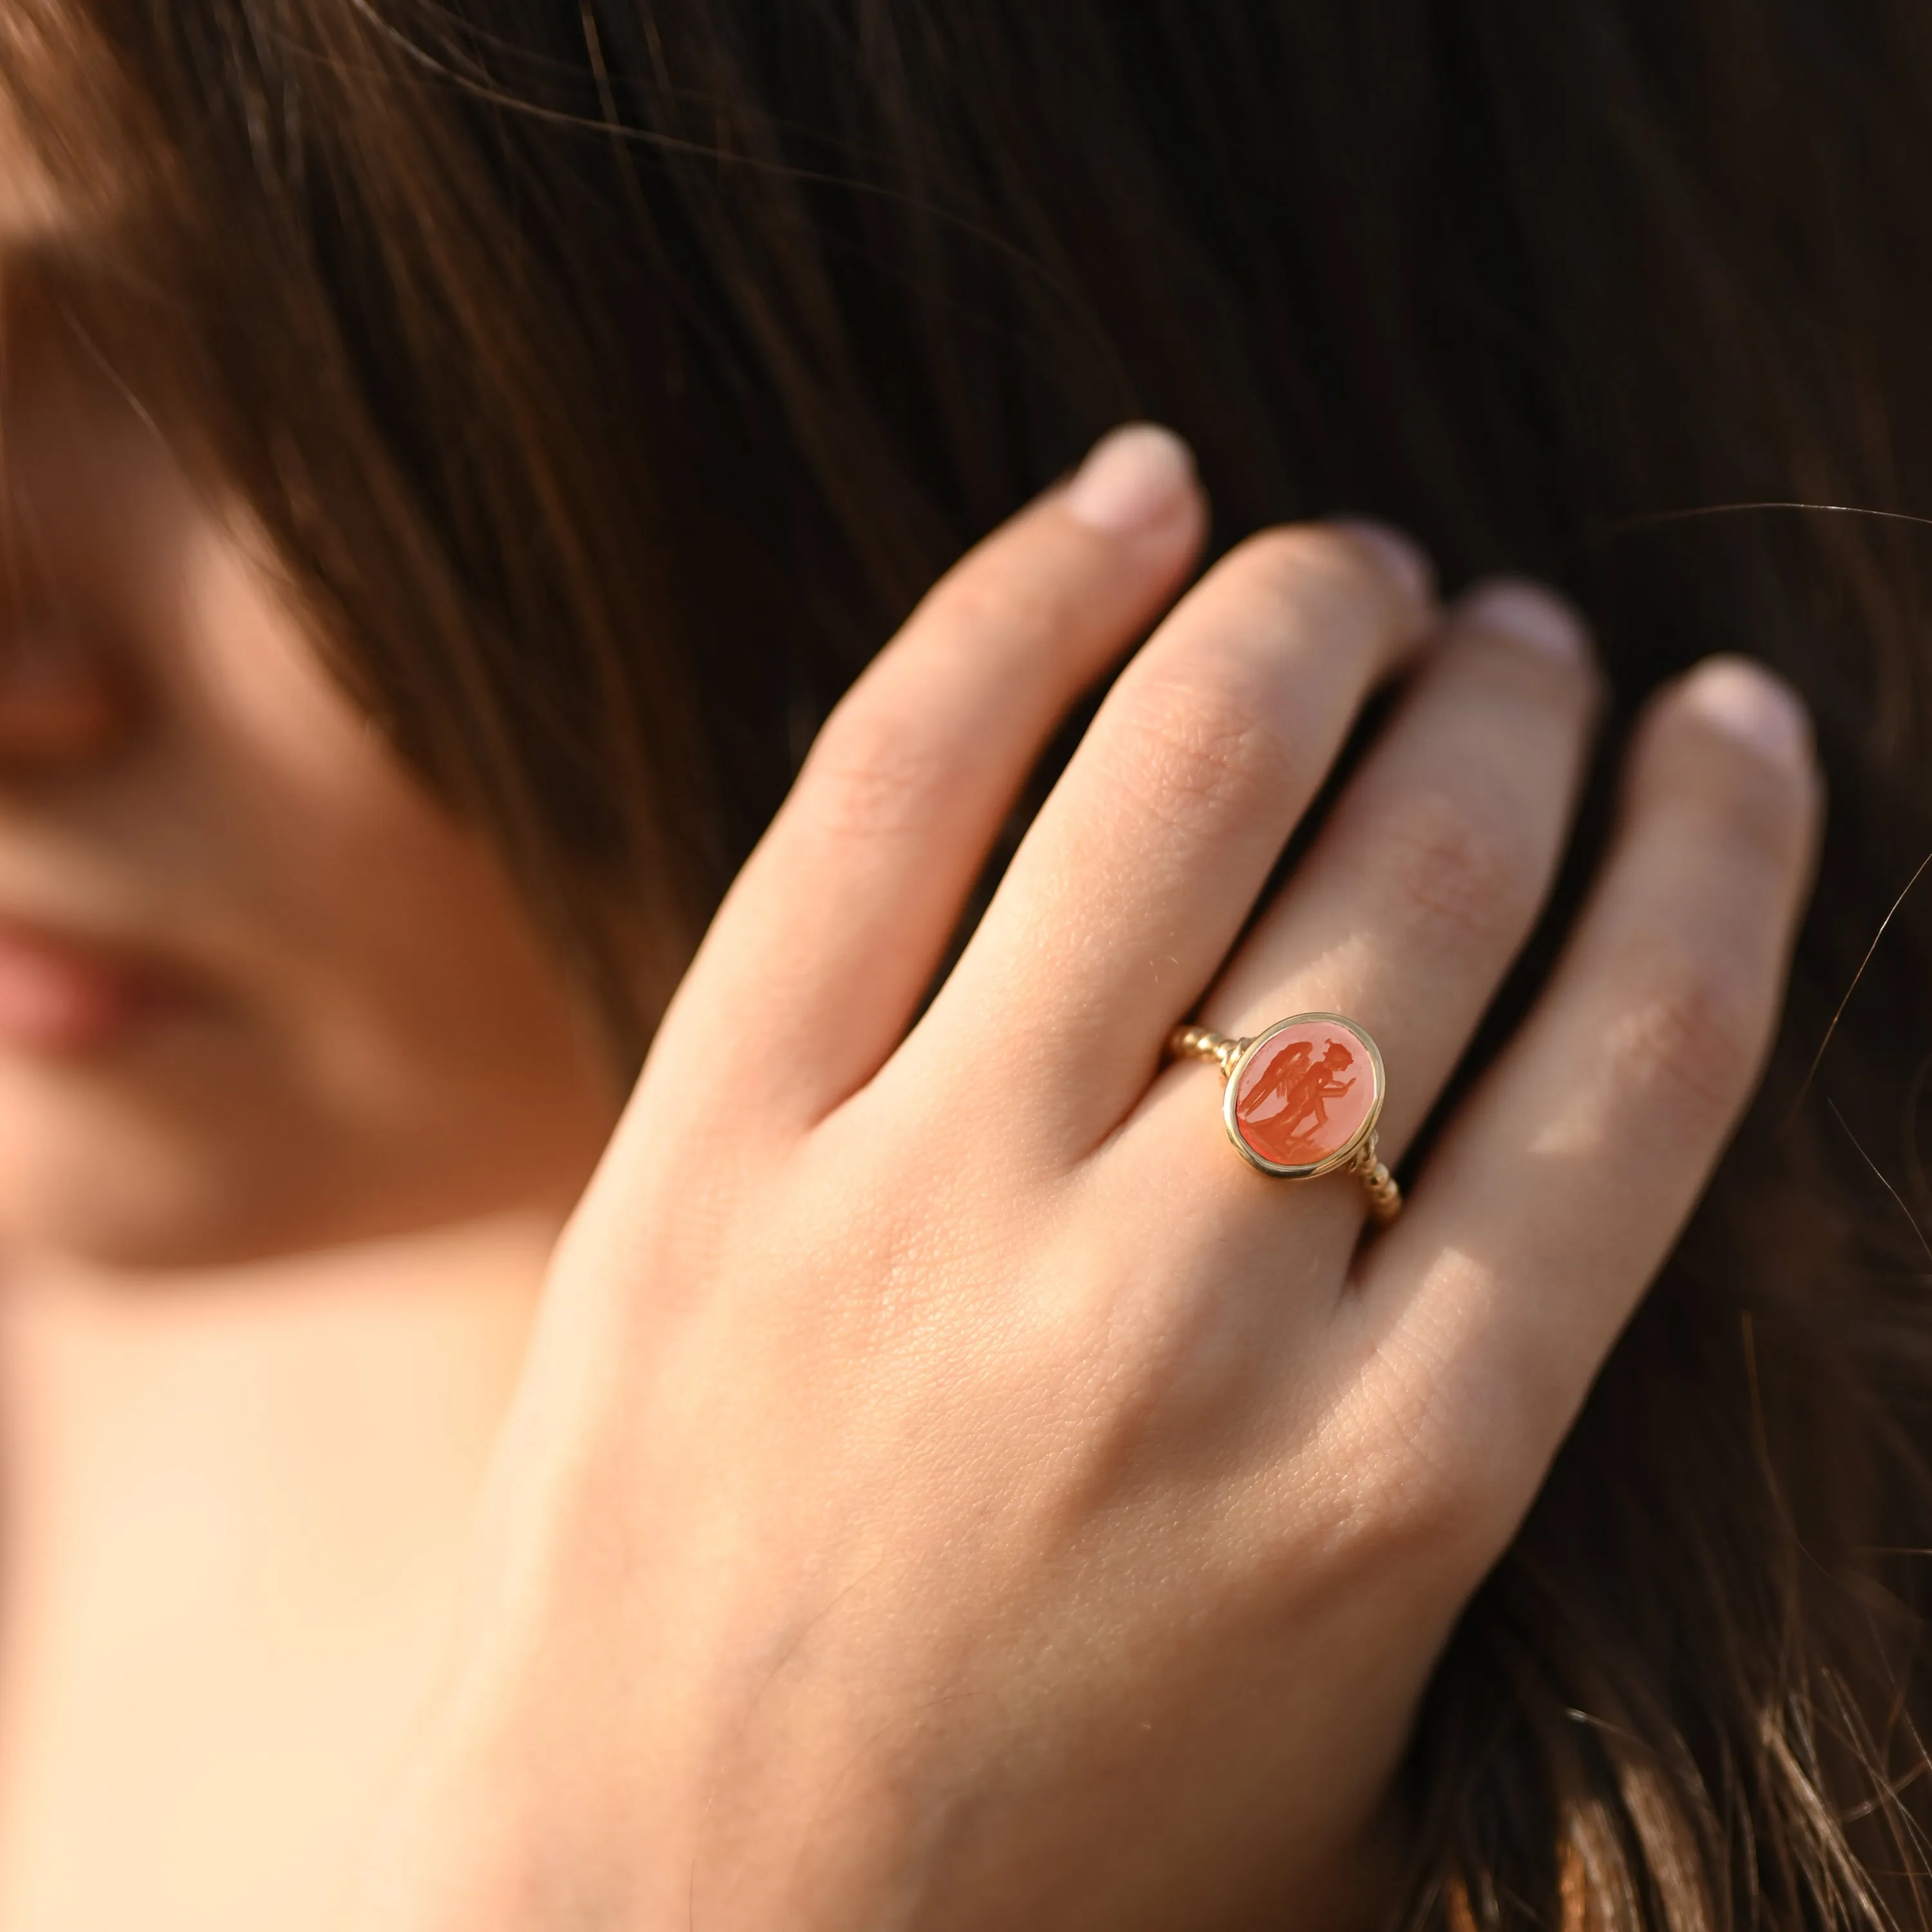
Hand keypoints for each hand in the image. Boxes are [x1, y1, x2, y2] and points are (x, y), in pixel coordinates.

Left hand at [357, 426, 1819, 1930]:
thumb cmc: (1054, 1854)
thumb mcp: (1369, 1699)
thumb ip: (1482, 1412)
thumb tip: (1576, 1069)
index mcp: (1406, 1479)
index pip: (1645, 1049)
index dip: (1720, 841)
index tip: (1732, 733)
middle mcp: (1187, 1310)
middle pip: (1428, 880)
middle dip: (1514, 707)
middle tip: (1518, 637)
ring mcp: (924, 1208)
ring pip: (1188, 782)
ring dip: (1312, 619)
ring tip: (1357, 570)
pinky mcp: (710, 1144)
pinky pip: (889, 788)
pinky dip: (1028, 603)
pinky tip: (1137, 495)